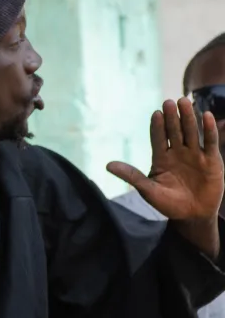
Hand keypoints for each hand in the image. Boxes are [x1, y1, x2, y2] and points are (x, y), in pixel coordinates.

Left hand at [108, 98, 222, 224]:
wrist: (192, 216)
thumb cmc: (168, 204)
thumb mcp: (148, 190)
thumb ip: (132, 176)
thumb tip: (107, 165)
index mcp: (161, 158)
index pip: (158, 138)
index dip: (157, 126)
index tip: (155, 113)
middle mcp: (177, 153)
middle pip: (174, 131)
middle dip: (172, 117)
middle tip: (169, 101)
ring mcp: (194, 155)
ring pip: (191, 132)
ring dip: (188, 117)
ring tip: (184, 101)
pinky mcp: (211, 161)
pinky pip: (209, 142)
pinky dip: (208, 129)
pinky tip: (206, 116)